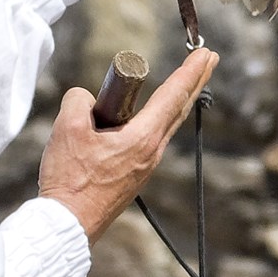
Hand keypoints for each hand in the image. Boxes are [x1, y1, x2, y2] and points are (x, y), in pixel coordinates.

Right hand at [38, 48, 218, 243]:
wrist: (68, 223)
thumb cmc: (70, 179)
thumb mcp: (67, 128)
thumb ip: (79, 101)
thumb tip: (86, 99)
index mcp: (142, 138)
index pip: (172, 96)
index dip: (190, 71)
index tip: (205, 53)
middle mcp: (151, 152)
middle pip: (179, 109)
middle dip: (195, 81)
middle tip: (209, 59)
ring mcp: (145, 167)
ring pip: (168, 124)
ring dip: (179, 99)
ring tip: (187, 83)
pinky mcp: (134, 176)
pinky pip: (152, 138)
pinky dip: (161, 118)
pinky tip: (154, 118)